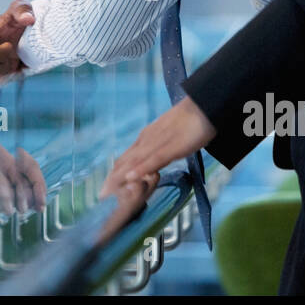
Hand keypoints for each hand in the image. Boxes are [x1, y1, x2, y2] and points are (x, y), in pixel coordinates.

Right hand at [0, 0, 34, 89]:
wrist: (10, 41)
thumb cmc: (11, 25)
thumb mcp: (19, 12)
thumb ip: (23, 10)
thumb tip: (28, 20)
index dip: (3, 53)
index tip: (9, 46)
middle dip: (5, 66)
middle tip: (10, 57)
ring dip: (1, 76)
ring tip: (5, 64)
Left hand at [99, 96, 215, 198]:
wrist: (204, 106)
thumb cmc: (191, 123)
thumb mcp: (170, 139)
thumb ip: (160, 150)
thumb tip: (153, 165)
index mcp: (146, 139)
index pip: (125, 159)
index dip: (114, 174)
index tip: (106, 189)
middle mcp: (146, 140)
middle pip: (125, 162)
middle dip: (112, 180)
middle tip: (101, 197)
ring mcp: (157, 142)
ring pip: (135, 162)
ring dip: (120, 178)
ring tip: (108, 193)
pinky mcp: (170, 146)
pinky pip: (154, 159)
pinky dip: (141, 169)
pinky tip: (131, 178)